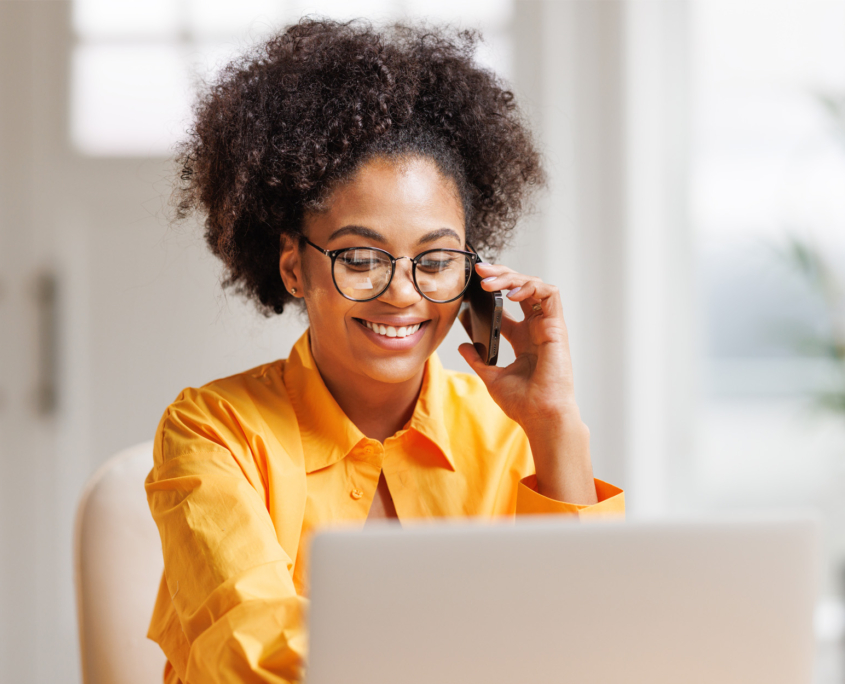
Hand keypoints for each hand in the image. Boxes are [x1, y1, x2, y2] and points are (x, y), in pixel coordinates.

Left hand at [458, 262, 577, 431]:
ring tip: (488, 281)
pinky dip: (530, 287)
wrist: (540, 417)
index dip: (494, 291)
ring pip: (534, 286)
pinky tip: (510, 293)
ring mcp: (548, 326)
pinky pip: (549, 294)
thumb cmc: (524, 403)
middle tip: (479, 271)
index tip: (472, 285)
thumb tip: (464, 345)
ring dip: (511, 278)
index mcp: (524, 339)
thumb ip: (478, 359)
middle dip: (501, 275)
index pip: (510, 305)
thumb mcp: (492, 376)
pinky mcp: (556, 327)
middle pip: (521, 289)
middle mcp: (537, 329)